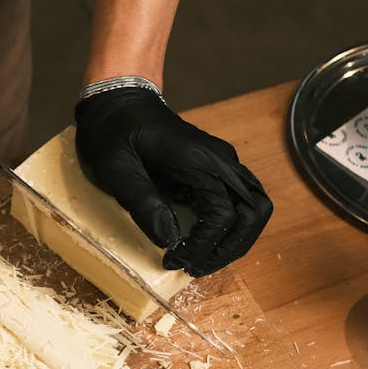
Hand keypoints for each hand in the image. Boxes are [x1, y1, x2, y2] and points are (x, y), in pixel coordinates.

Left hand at [74, 87, 271, 276]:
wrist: (118, 100)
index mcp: (197, 160)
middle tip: (194, 267)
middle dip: (228, 249)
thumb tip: (169, 240)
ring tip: (203, 259)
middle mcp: (219, 159)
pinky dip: (232, 227)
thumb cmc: (112, 131)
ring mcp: (222, 162)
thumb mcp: (114, 168)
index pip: (223, 214)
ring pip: (255, 207)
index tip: (173, 259)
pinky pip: (241, 201)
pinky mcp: (217, 168)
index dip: (203, 245)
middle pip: (253, 212)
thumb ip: (142, 202)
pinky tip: (205, 240)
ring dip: (236, 241)